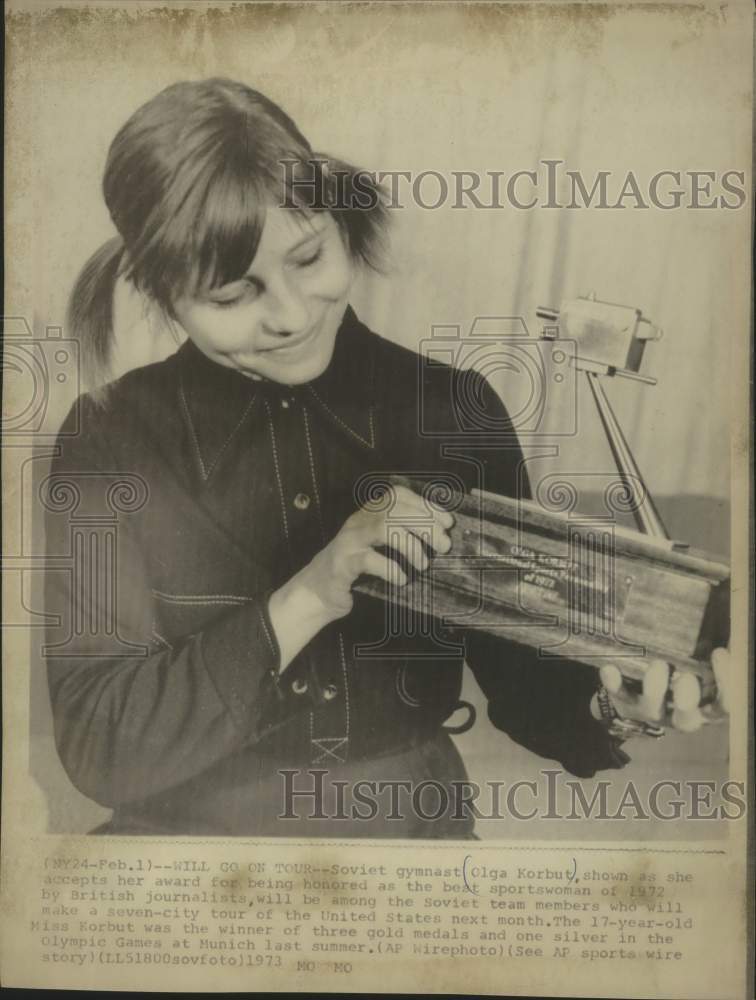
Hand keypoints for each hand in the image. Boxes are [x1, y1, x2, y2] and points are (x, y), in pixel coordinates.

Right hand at [298, 483, 453, 619]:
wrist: (318, 589)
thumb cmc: (357, 567)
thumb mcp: (379, 546)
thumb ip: (403, 534)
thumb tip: (441, 534)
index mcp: (369, 512)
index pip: (399, 495)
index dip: (426, 505)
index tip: (447, 523)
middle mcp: (359, 520)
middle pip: (396, 510)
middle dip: (425, 526)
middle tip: (442, 547)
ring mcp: (349, 541)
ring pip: (384, 528)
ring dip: (410, 546)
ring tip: (422, 565)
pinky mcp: (343, 564)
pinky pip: (369, 559)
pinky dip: (391, 569)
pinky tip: (402, 579)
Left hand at [590, 648, 729, 733]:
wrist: (649, 688)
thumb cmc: (689, 668)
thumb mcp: (705, 662)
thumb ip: (716, 644)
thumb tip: (726, 608)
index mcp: (708, 706)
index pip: (725, 703)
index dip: (726, 682)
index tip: (720, 652)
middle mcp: (682, 715)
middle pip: (687, 719)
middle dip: (687, 701)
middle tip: (686, 678)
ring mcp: (654, 711)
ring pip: (653, 709)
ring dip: (654, 689)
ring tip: (658, 664)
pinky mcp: (628, 703)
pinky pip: (619, 696)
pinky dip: (614, 684)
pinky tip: (609, 668)